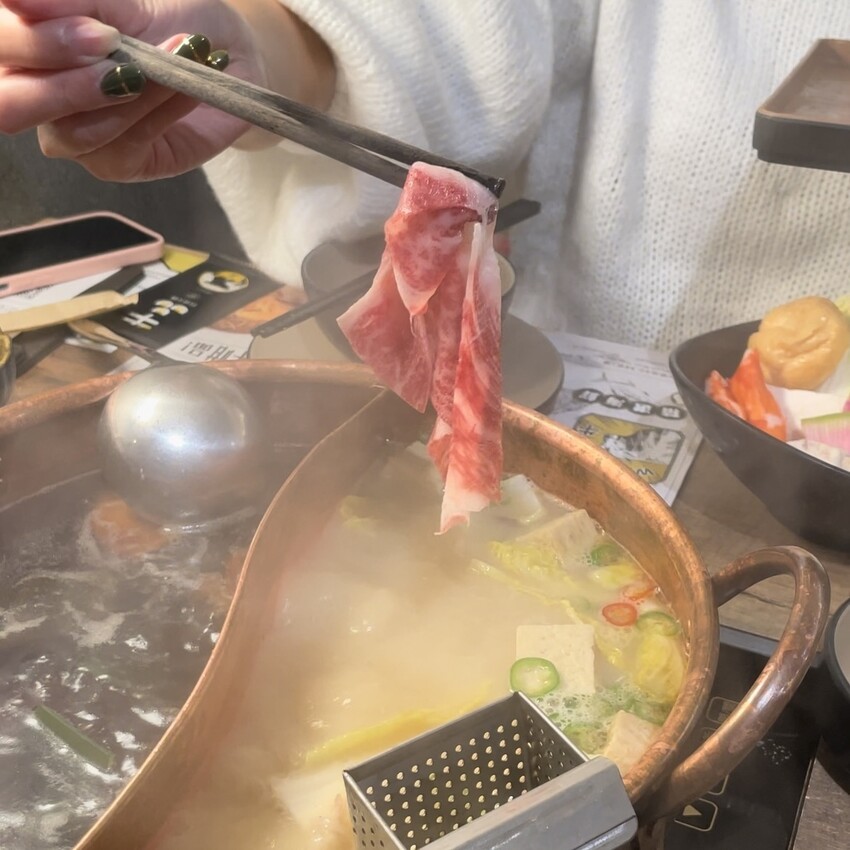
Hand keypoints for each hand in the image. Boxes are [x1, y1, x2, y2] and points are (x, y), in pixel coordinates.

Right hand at [0, 0, 334, 180]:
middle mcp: (36, 94)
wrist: (223, 52)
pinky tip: (186, 83)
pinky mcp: (119, 163)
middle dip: (62, 80)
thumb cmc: (167, 18)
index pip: (1, 48)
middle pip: (12, 104)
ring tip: (175, 53)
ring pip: (74, 132)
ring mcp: (75, 136)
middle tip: (110, 46)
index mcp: (24, 47)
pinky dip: (158, 109)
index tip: (96, 28)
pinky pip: (124, 146)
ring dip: (126, 91)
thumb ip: (68, 1)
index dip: (34, 41)